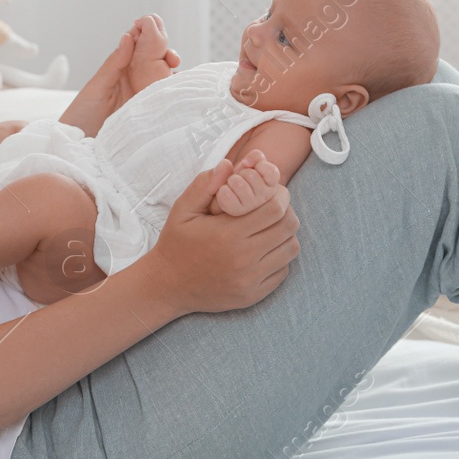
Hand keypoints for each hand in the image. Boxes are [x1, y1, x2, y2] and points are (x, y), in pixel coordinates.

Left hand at [58, 15, 182, 136]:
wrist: (79, 146)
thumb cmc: (81, 115)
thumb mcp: (97, 87)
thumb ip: (114, 63)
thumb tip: (129, 36)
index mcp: (121, 70)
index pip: (141, 49)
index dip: (153, 40)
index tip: (163, 38)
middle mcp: (134, 81)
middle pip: (157, 63)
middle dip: (168, 57)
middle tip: (174, 60)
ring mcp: (143, 97)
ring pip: (163, 81)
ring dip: (172, 75)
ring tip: (178, 75)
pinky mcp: (148, 114)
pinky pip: (162, 101)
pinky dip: (172, 96)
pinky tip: (178, 93)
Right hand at [145, 159, 299, 314]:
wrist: (167, 286)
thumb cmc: (176, 243)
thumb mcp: (183, 209)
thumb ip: (205, 184)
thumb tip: (229, 164)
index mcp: (227, 234)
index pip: (275, 208)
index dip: (279, 195)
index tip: (272, 191)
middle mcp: (242, 259)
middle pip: (288, 227)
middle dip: (286, 211)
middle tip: (274, 206)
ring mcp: (250, 280)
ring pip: (290, 249)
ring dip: (285, 234)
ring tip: (270, 227)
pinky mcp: (253, 295)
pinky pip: (283, 271)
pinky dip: (280, 257)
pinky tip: (264, 249)